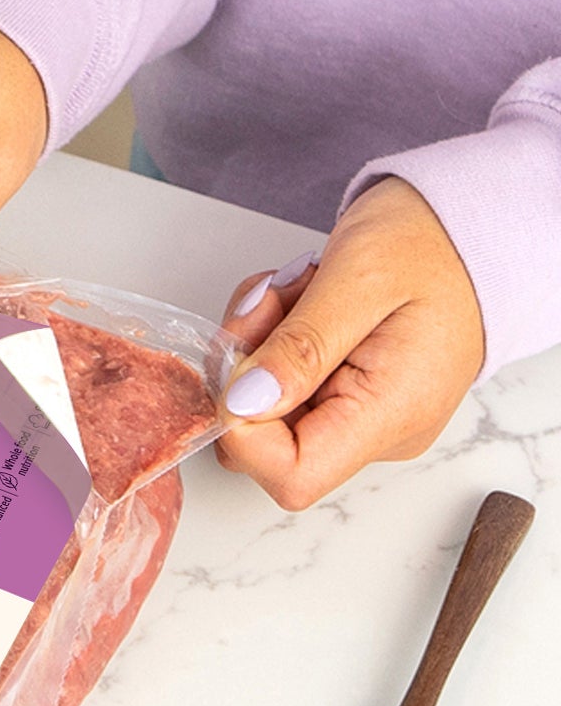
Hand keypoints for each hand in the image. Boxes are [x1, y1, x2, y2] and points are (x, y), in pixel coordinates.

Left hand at [215, 177, 484, 509]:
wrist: (462, 231)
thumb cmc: (427, 247)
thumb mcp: (356, 282)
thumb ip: (299, 348)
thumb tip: (243, 404)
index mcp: (390, 414)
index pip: (293, 475)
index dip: (244, 428)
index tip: (242, 359)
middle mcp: (377, 430)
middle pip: (265, 437)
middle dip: (245, 366)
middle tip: (271, 301)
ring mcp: (359, 414)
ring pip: (261, 404)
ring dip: (257, 340)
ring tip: (297, 289)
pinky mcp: (344, 393)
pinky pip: (278, 381)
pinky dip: (269, 337)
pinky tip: (300, 299)